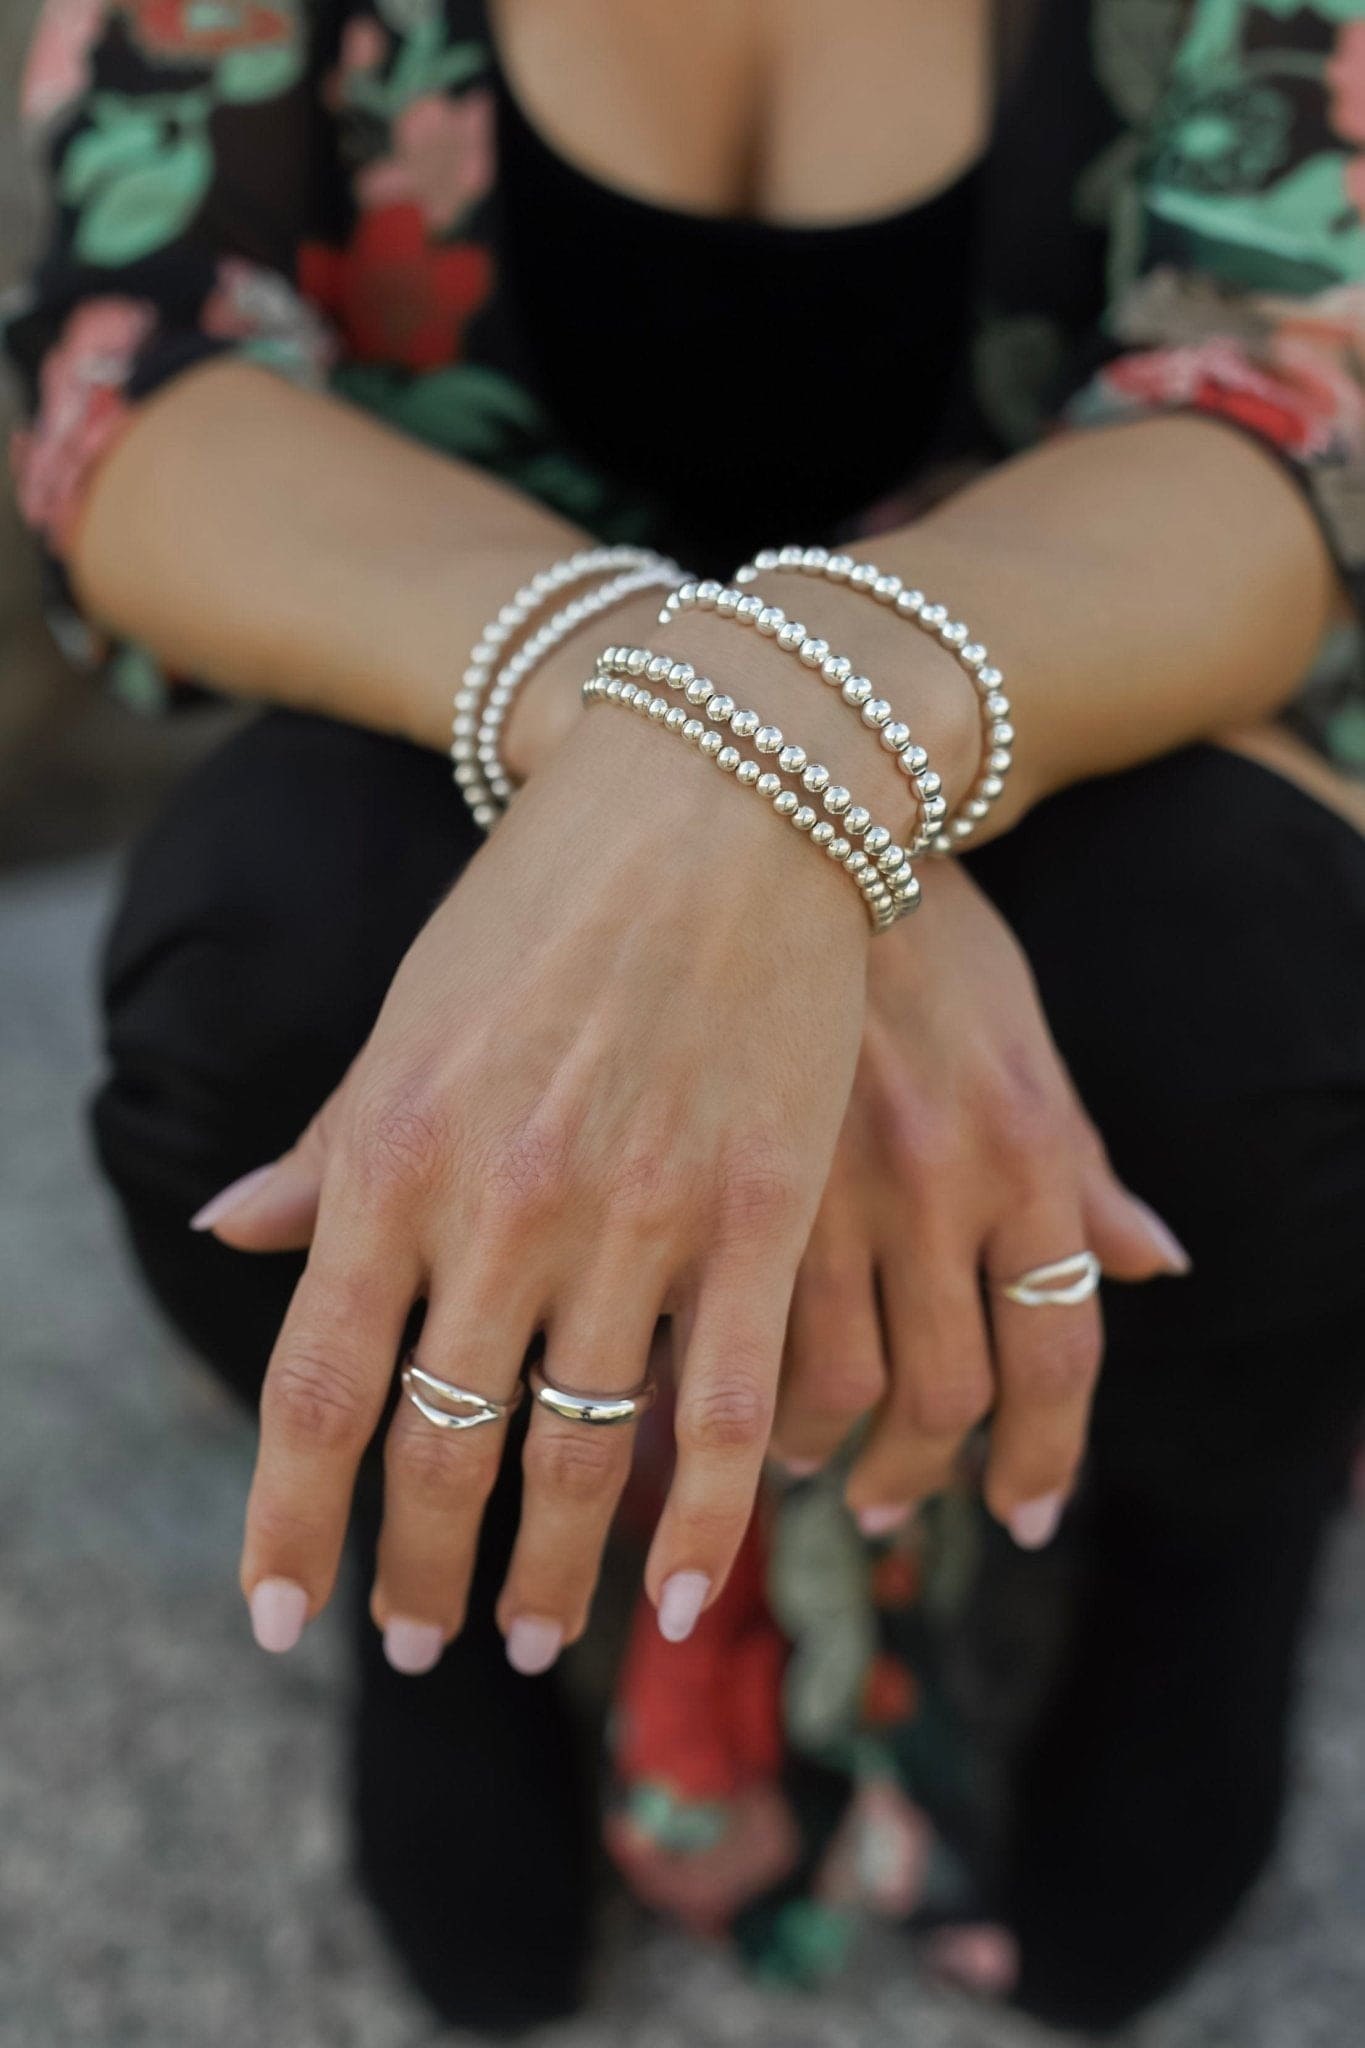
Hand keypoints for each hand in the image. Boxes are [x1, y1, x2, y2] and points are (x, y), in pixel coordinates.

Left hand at [197, 709, 869, 1670]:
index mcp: (396, 1152)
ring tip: (533, 1641)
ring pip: (579, 1456)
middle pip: (440, 1450)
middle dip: (419, 1576)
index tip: (280, 1615)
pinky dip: (706, 1527)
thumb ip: (331, 1142)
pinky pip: (730, 1412)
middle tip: (416, 1643)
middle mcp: (504, 1203)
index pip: (315, 1387)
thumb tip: (227, 1229)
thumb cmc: (545, 897)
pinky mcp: (763, 1211)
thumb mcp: (409, 1014)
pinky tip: (688, 1603)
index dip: (289, 1522)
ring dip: (548, 1577)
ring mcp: (638, 1214)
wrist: (718, 789)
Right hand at [772, 861, 1188, 1544]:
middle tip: (894, 1502)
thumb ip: (1080, 1165)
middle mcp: (932, 1180)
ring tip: (801, 1461)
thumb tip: (1155, 1263)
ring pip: (824, 1390)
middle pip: (942, 1398)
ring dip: (815, 1456)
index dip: (1047, 1456)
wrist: (781, 807)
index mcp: (1024, 1147)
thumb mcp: (1022, 1034)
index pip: (1059, 1351)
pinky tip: (713, 1399)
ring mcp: (817, 1180)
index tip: (1023, 1510)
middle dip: (920, 1479)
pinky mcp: (709, 1171)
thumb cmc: (917, 923)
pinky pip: (722, 1328)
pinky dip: (722, 1391)